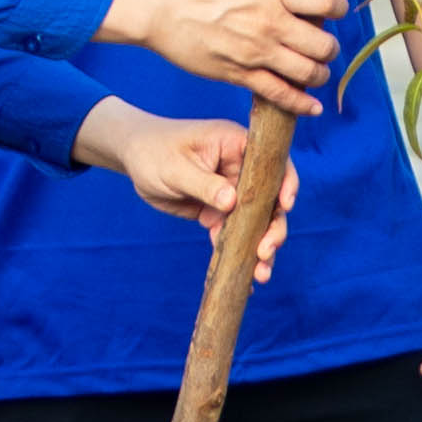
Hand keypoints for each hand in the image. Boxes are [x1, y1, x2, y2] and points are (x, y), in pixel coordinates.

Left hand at [79, 102, 297, 274]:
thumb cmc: (154, 152)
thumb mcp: (175, 168)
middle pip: (270, 199)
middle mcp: (241, 169)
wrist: (135, 159)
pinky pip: (234, 235)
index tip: (285, 205)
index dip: (285, 182)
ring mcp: (233, 192)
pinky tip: (242, 276)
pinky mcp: (220, 211)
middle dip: (273, 228)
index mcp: (236, 146)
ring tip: (261, 275)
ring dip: (260, 248)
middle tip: (265, 253)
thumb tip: (232, 202)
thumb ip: (204, 185)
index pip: (271, 162)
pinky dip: (238, 255)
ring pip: (256, 222)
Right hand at [109, 0, 344, 115]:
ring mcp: (256, 52)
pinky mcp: (240, 75)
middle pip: (324, 44)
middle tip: (323, 46)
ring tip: (316, 70)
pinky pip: (281, 95)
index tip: (335, 10)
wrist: (161, 8)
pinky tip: (312, 106)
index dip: (339, 7)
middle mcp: (270, 23)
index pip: (327, 2)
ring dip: (320, 74)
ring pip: (309, 73)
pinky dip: (302, 104)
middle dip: (330, 48)